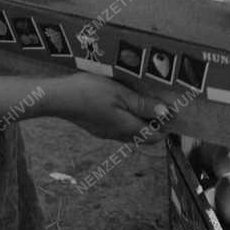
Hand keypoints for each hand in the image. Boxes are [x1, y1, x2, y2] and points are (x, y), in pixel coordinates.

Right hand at [49, 73, 174, 143]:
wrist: (58, 98)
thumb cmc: (90, 92)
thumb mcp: (120, 94)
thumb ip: (142, 105)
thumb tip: (165, 114)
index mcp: (127, 128)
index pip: (154, 137)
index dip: (165, 127)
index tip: (171, 111)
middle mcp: (117, 135)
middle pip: (143, 136)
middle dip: (153, 123)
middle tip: (158, 103)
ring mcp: (105, 132)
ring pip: (130, 132)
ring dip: (139, 120)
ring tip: (141, 100)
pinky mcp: (96, 127)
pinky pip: (118, 127)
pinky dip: (126, 118)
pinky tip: (121, 103)